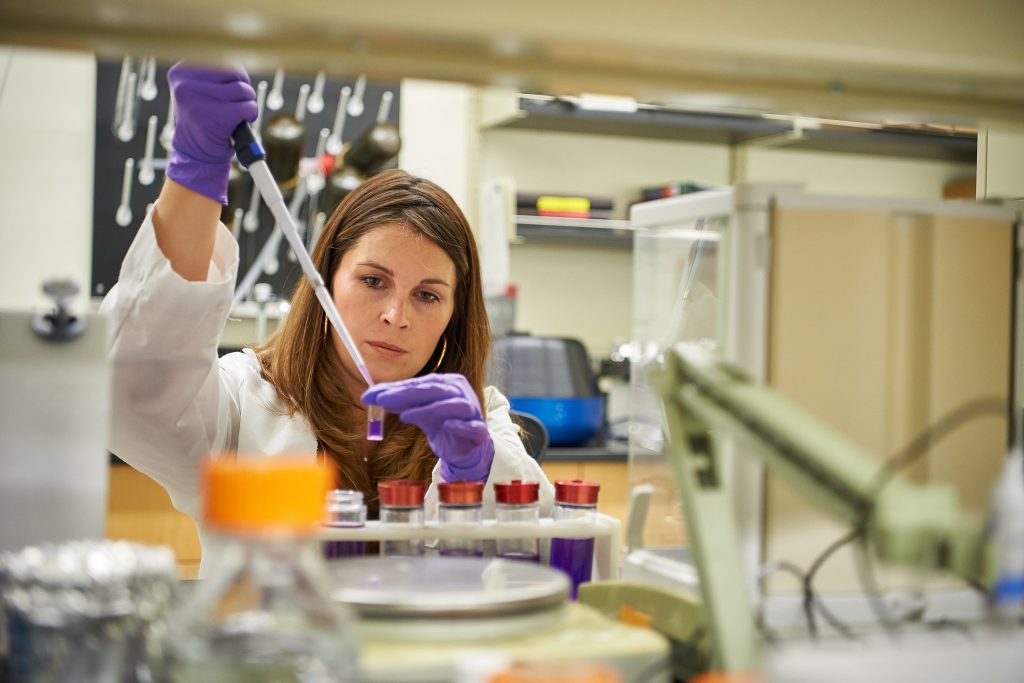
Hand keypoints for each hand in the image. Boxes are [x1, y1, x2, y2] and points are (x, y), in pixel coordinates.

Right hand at [166, 62, 256, 204]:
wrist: (195, 153)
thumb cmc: (202, 118)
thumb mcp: (199, 89)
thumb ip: (213, 71)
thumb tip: (237, 62)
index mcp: (180, 72)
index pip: (220, 57)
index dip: (233, 73)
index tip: (230, 87)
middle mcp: (186, 84)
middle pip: (234, 72)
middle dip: (243, 88)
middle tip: (237, 102)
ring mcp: (200, 101)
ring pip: (243, 90)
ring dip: (248, 102)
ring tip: (237, 113)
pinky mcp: (216, 118)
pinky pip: (248, 107)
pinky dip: (251, 114)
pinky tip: (242, 121)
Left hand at [362, 374, 494, 482]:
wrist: (465, 447)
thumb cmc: (441, 423)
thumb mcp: (418, 411)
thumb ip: (399, 402)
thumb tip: (370, 395)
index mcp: (447, 383)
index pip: (419, 383)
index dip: (396, 388)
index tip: (372, 395)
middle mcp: (460, 392)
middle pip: (433, 390)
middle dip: (406, 395)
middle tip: (382, 400)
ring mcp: (472, 410)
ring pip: (451, 405)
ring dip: (428, 409)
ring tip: (404, 416)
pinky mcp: (479, 430)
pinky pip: (471, 426)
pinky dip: (459, 425)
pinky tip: (447, 426)